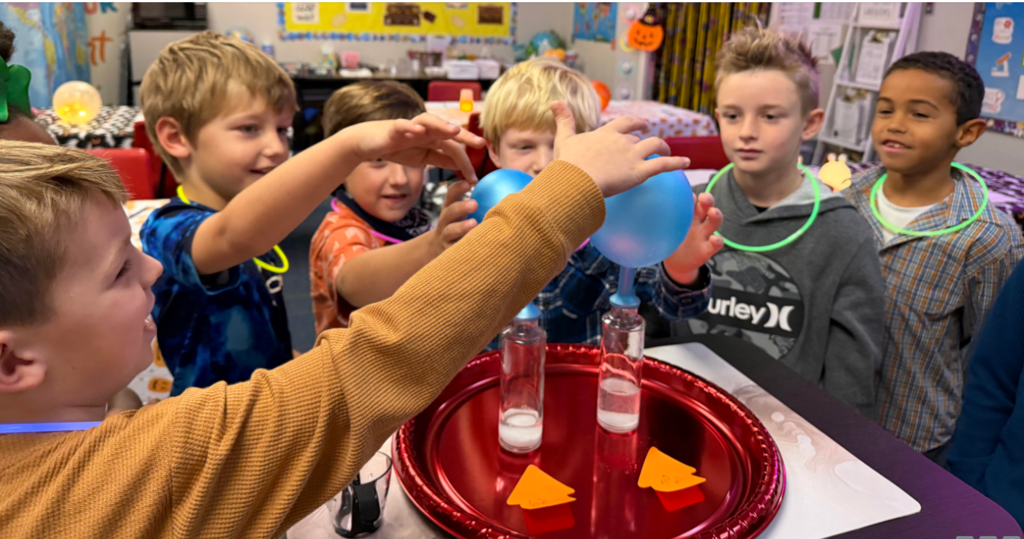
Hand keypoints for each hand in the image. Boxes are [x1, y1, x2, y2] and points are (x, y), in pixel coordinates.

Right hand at [346, 113, 485, 182]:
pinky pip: (403, 125)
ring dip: (442, 125)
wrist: (370, 142)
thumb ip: (441, 159)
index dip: (465, 164)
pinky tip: (418, 130)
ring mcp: (411, 127)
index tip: (474, 180)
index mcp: (434, 139)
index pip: (454, 150)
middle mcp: (426, 130)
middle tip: (481, 143)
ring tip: (454, 131)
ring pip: (430, 122)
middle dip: (465, 136)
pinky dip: (411, 127)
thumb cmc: (398, 148)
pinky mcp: (394, 128)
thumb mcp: (423, 157)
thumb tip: (460, 165)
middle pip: (448, 132)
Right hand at [430, 180, 477, 255]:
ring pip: (450, 231)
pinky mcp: (447, 250)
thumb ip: (476, 202)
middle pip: (450, 211)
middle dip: (461, 207)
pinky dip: (462, 246)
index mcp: (450, 207)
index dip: (458, 188)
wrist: (438, 247)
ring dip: (461, 227)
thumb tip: (505, 189)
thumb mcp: (462, 212)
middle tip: (474, 204)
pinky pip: (454, 249)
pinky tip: (475, 245)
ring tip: (474, 223)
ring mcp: (445, 235)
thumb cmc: (459, 224)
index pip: (451, 194)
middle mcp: (445, 220)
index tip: (469, 183)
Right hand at [550, 102, 690, 196]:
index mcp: (607, 133)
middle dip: (647, 139)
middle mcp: (623, 141)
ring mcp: (633, 156)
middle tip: (652, 144)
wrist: (576, 180)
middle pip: (640, 138)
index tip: (640, 125)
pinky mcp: (639, 172)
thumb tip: (554, 101)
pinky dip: (677, 162)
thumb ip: (564, 120)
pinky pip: (663, 165)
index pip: (625, 123)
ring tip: (669, 153)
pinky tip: (687, 163)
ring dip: (664, 149)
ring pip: (655, 146)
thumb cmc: (568, 163)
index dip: (635, 123)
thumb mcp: (564, 139)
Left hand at [664, 192, 723, 285]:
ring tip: (713, 212)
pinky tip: (714, 239)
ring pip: (714, 221)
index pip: (693, 201)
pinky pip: (716, 244)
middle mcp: (698, 222)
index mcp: (688, 214)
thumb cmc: (670, 240)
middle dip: (708, 200)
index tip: (687, 195)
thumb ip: (658, 218)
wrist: (676, 263)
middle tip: (704, 198)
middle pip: (707, 207)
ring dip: (716, 215)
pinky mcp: (707, 249)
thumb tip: (642, 206)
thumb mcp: (664, 228)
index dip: (692, 196)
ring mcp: (704, 235)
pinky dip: (717, 241)